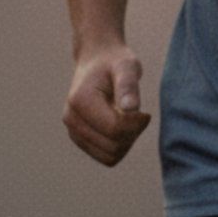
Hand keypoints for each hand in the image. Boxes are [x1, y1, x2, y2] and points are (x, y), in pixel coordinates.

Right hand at [62, 43, 151, 166]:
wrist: (97, 60)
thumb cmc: (114, 61)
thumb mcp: (126, 65)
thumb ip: (128, 85)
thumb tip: (131, 109)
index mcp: (80, 101)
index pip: (114, 128)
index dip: (136, 124)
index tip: (145, 112)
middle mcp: (72, 119)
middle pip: (112, 146)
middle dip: (132, 133)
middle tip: (141, 115)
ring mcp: (73, 131)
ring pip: (109, 156)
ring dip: (126, 141)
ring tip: (131, 119)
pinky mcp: (80, 139)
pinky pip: (105, 156)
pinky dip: (120, 146)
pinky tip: (123, 126)